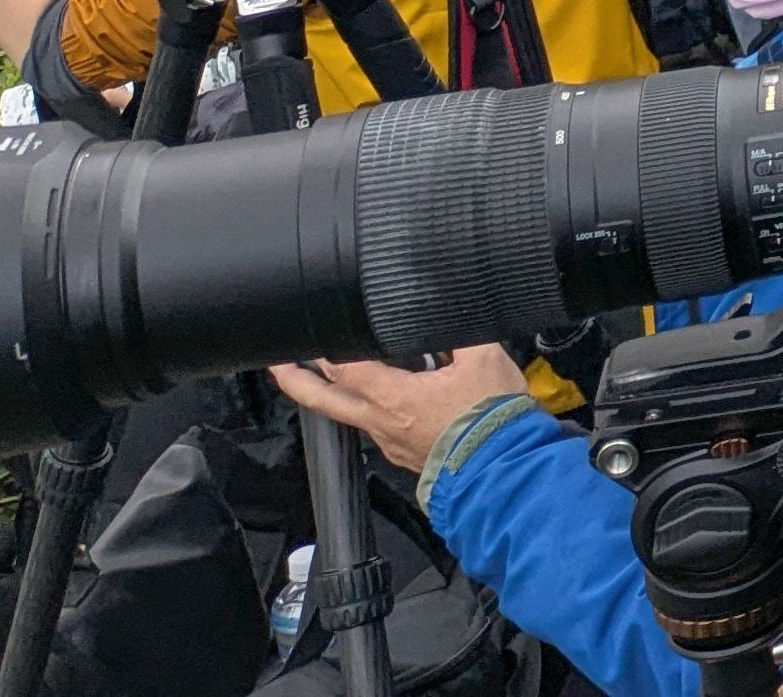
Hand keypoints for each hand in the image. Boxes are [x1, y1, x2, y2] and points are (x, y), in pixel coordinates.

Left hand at [269, 344, 531, 472]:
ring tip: (335, 378)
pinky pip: (381, 428)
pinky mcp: (407, 454)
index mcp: (392, 397)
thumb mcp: (484, 357)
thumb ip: (460, 332)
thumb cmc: (491, 420)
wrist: (503, 469)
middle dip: (296, 381)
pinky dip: (376, 410)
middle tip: (279, 367)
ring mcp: (390, 443)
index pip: (344, 366)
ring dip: (338, 395)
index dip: (326, 348)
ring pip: (352, 415)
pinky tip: (392, 400)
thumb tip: (450, 313)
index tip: (311, 334)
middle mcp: (381, 423)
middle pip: (324, 401)